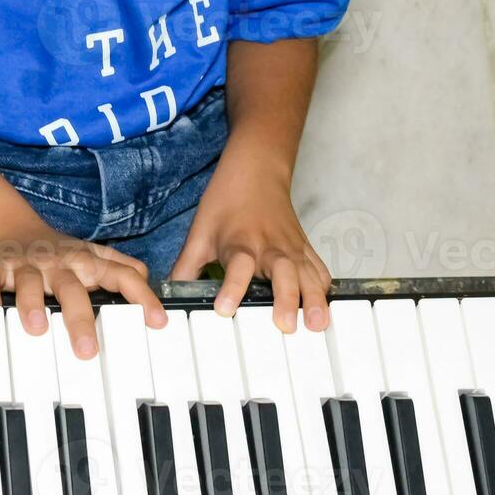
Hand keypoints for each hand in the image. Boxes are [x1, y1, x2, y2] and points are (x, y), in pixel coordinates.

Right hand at [0, 215, 166, 357]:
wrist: (10, 227)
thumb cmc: (59, 252)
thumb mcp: (93, 255)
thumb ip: (123, 269)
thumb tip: (152, 284)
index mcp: (88, 261)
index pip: (122, 275)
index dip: (142, 297)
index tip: (158, 322)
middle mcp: (60, 262)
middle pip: (73, 289)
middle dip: (80, 319)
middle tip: (88, 351)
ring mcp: (28, 264)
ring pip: (31, 283)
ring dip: (32, 304)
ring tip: (37, 329)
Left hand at [169, 160, 331, 333]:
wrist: (256, 168)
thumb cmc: (227, 200)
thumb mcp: (200, 231)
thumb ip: (186, 267)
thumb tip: (169, 296)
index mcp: (240, 243)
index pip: (237, 267)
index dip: (231, 288)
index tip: (223, 310)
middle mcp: (269, 247)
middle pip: (282, 272)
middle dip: (286, 299)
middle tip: (285, 325)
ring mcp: (291, 248)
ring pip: (308, 273)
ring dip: (314, 299)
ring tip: (317, 325)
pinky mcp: (304, 248)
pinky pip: (319, 269)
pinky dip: (324, 289)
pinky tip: (326, 308)